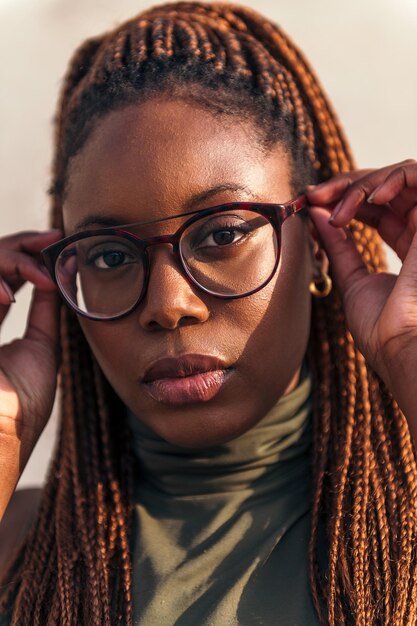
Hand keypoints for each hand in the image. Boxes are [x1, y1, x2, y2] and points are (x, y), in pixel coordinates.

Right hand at [0, 229, 62, 445]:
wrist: (6, 433)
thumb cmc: (25, 400)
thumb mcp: (43, 346)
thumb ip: (46, 310)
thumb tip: (59, 277)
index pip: (4, 272)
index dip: (26, 253)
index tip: (55, 243)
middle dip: (20, 246)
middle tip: (51, 240)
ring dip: (9, 259)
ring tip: (37, 271)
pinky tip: (10, 295)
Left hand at [306, 159, 416, 435]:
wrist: (400, 346)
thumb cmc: (380, 326)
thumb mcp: (351, 279)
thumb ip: (339, 246)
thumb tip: (317, 216)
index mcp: (406, 246)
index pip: (375, 207)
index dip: (342, 198)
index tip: (309, 202)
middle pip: (385, 187)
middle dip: (345, 185)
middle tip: (314, 195)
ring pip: (401, 176)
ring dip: (363, 182)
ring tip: (338, 202)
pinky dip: (393, 178)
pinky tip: (370, 196)